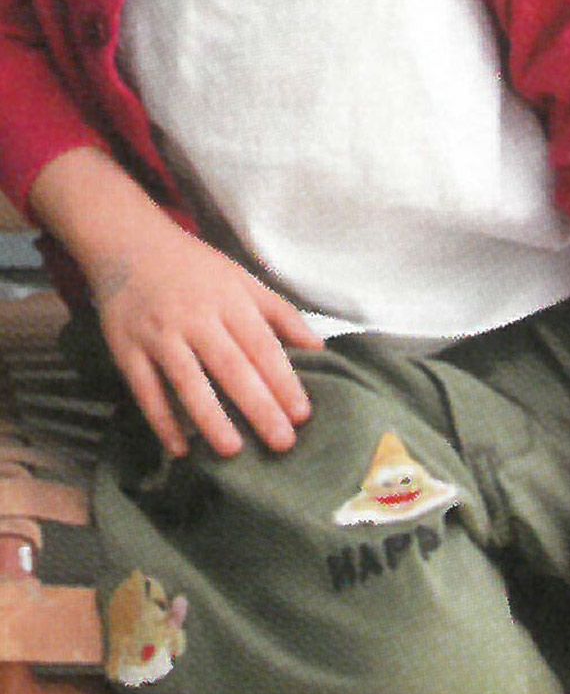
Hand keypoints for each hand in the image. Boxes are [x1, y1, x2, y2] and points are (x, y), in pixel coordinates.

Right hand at [28, 146, 324, 458]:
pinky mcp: (126, 349)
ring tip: (233, 450)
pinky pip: (146, 390)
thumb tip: (319, 348)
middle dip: (258, 407)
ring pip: (188, 381)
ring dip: (210, 418)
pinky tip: (180, 448)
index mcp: (230, 302)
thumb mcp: (243, 280)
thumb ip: (281, 314)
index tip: (303, 414)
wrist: (128, 243)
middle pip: (231, 368)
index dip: (283, 381)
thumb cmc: (196, 268)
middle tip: (282, 443)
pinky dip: (161, 420)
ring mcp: (159, 334)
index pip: (263, 347)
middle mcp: (196, 319)